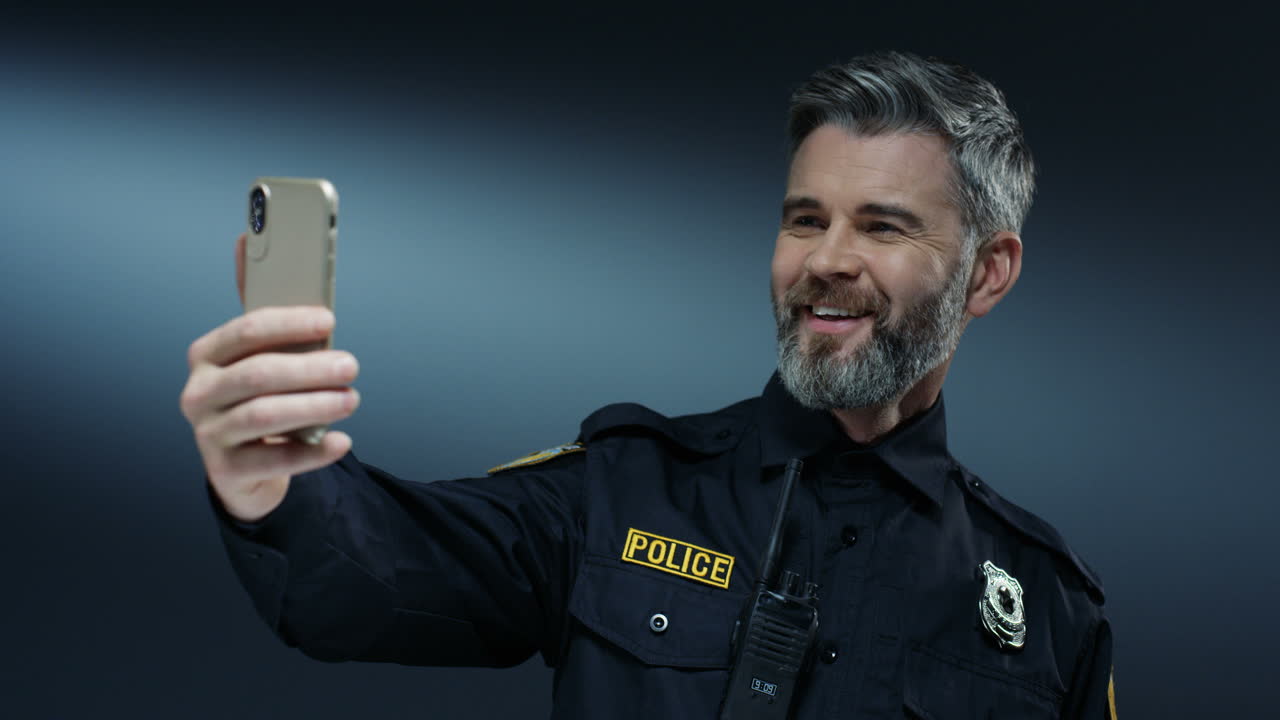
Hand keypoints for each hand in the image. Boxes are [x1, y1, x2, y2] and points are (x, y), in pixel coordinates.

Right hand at [179, 234, 359, 521]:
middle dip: (309, 368)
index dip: (289, 323)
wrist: (243, 465)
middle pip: (256, 375)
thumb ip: (259, 303)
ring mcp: (208, 434)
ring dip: (314, 406)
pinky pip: (273, 460)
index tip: (330, 320)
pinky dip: (312, 452)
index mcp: (207, 354)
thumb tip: (246, 235)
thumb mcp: (257, 352)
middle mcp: (198, 392)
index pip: (245, 331)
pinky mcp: (227, 471)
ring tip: (351, 399)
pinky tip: (341, 442)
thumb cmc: (257, 394)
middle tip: (352, 366)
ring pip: (263, 416)